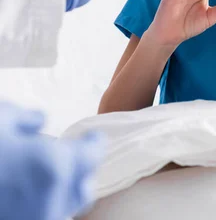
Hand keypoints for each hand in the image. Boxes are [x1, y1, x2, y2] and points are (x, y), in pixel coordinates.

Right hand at [0, 103, 104, 219]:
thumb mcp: (0, 118)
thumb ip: (26, 119)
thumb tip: (38, 121)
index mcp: (52, 166)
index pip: (91, 156)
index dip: (94, 145)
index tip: (93, 139)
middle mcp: (49, 200)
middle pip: (82, 190)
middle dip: (80, 173)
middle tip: (70, 159)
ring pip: (63, 211)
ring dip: (62, 194)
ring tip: (47, 178)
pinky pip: (43, 218)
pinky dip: (42, 208)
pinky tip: (28, 194)